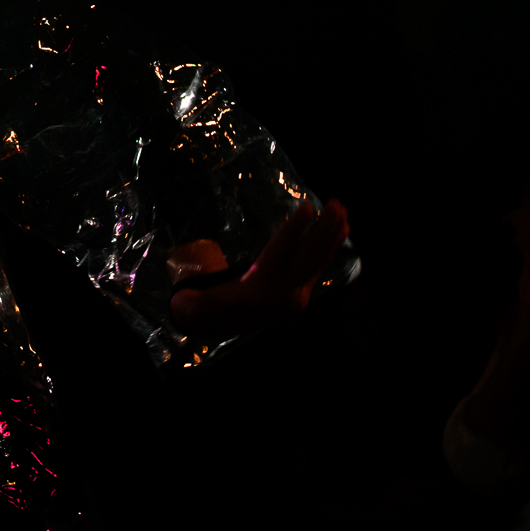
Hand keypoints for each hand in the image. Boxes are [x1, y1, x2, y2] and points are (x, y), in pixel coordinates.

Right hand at [169, 199, 349, 336]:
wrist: (222, 327)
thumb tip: (186, 295)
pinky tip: (341, 230)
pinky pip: (318, 267)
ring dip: (332, 236)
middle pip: (307, 257)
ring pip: (317, 262)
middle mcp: (282, 295)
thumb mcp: (195, 304)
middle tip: (335, 204)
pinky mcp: (301, 294)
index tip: (307, 207)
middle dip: (322, 230)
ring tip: (343, 211)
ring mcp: (295, 296)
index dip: (294, 229)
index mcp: (258, 291)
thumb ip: (192, 301)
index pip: (280, 254)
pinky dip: (330, 248)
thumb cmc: (207, 305)